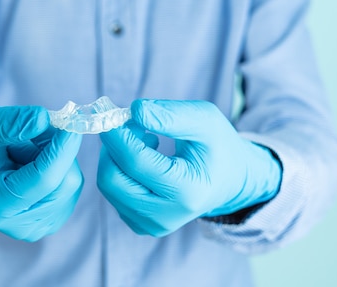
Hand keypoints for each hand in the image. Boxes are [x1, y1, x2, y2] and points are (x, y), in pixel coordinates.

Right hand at [0, 106, 82, 241]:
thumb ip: (7, 123)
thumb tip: (44, 119)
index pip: (44, 179)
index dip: (61, 150)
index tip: (72, 123)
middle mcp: (20, 225)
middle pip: (65, 181)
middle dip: (57, 149)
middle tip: (36, 129)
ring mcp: (41, 226)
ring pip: (71, 181)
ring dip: (56, 156)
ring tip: (24, 150)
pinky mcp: (54, 218)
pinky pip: (70, 184)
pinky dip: (58, 166)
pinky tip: (33, 163)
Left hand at [97, 99, 280, 236]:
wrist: (228, 182)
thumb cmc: (218, 147)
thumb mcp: (205, 121)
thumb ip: (171, 115)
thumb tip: (135, 110)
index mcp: (187, 192)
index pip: (135, 162)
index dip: (117, 136)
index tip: (111, 114)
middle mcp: (166, 216)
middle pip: (112, 179)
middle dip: (113, 146)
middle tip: (131, 124)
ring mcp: (151, 225)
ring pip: (108, 186)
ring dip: (116, 156)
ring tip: (145, 139)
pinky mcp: (140, 224)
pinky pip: (114, 193)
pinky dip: (120, 170)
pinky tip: (143, 160)